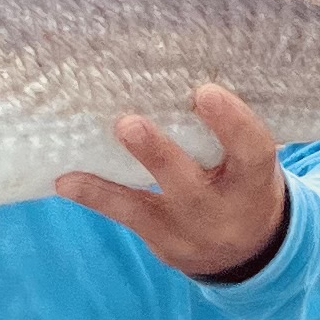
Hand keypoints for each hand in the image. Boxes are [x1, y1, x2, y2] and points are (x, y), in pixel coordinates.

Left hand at [55, 84, 288, 282]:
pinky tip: (64, 181)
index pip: (252, 151)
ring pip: (146, 208)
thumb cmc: (245, 182)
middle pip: (189, 184)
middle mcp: (222, 210)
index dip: (231, 123)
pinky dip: (94, 196)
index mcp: (254, 181)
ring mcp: (189, 231)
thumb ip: (231, 129)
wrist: (250, 251)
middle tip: (129, 123)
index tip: (205, 92)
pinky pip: (125, 217)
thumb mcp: (251, 159)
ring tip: (73, 172)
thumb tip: (189, 68)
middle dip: (158, 154)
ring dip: (108, 186)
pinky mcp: (162, 243)